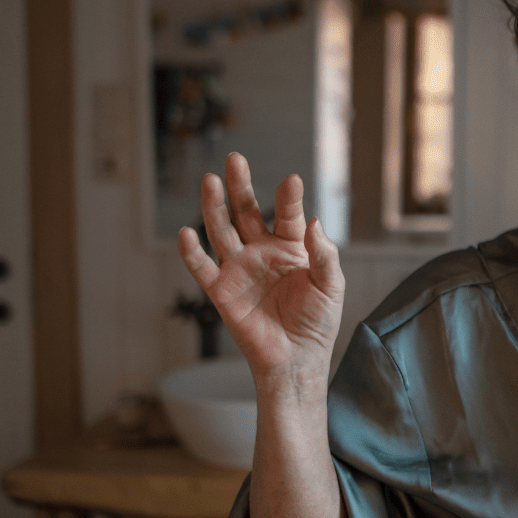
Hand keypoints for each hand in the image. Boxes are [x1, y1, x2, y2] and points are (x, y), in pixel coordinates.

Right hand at [178, 152, 343, 384]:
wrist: (297, 358)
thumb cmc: (317, 322)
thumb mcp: (331, 286)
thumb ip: (325, 255)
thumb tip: (315, 222)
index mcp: (291, 246)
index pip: (288, 214)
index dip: (289, 198)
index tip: (292, 181)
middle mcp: (262, 251)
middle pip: (247, 212)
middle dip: (240, 186)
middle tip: (235, 159)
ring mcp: (240, 269)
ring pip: (222, 231)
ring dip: (214, 208)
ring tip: (210, 181)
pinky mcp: (222, 292)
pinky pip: (203, 269)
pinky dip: (192, 253)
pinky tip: (186, 233)